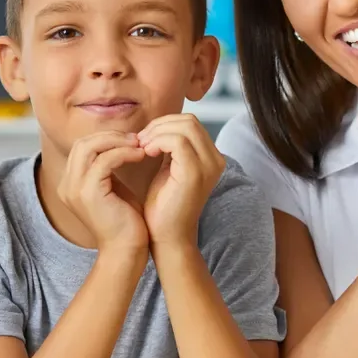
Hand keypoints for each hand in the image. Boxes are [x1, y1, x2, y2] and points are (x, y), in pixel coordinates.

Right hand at [57, 131, 148, 255]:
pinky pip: (104, 161)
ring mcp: (74, 189)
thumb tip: (118, 142)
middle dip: (110, 137)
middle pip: (82, 144)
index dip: (105, 139)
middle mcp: (67, 186)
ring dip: (117, 142)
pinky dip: (123, 153)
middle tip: (136, 139)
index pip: (81, 147)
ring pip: (89, 148)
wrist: (126, 250)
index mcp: (70, 184)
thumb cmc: (125, 221)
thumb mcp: (113, 187)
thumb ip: (108, 167)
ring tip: (138, 146)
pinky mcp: (88, 193)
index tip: (130, 141)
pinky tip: (140, 156)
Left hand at [139, 114, 224, 249]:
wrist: (167, 237)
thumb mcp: (168, 169)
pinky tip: (146, 153)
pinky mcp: (195, 173)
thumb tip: (159, 126)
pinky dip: (158, 141)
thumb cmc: (163, 206)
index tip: (145, 138)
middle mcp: (216, 160)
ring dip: (157, 132)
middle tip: (141, 140)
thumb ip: (169, 148)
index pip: (191, 123)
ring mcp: (208, 166)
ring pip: (185, 127)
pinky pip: (178, 141)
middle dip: (161, 125)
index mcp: (210, 158)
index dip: (165, 124)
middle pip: (190, 121)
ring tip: (142, 147)